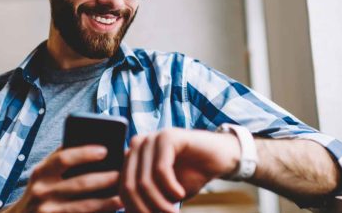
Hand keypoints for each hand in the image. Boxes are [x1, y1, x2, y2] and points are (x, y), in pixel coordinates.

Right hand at [4, 145, 123, 212]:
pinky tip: (113, 210)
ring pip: (85, 206)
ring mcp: (47, 211)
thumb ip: (63, 159)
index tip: (105, 150)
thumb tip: (98, 145)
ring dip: (108, 201)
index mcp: (41, 171)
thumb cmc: (43, 189)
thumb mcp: (45, 172)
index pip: (64, 158)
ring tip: (124, 196)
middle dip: (105, 178)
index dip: (85, 153)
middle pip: (80, 183)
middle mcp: (42, 191)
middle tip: (124, 174)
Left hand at [119, 128, 240, 212]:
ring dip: (159, 203)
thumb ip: (146, 203)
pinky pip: (160, 169)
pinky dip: (170, 188)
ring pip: (143, 181)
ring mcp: (151, 139)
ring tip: (173, 212)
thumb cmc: (191, 176)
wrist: (219, 159)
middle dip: (145, 210)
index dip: (135, 211)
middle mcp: (137, 146)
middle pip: (128, 186)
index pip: (122, 190)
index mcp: (131, 158)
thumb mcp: (164, 195)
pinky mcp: (167, 136)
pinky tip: (180, 194)